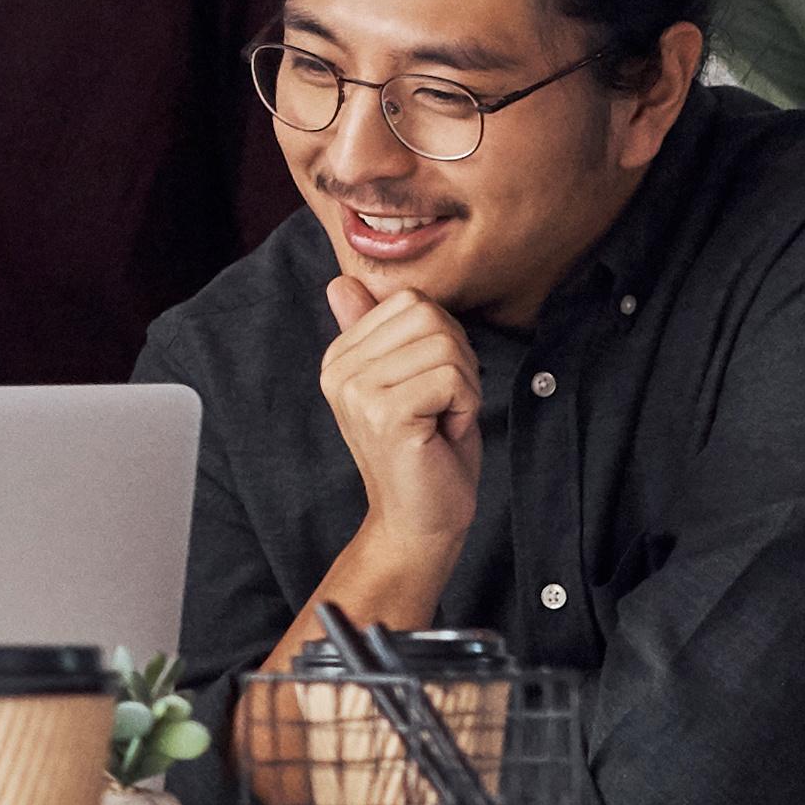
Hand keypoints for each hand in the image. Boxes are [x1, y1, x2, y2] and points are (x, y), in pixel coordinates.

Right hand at [311, 273, 484, 603]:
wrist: (419, 521)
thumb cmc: (425, 452)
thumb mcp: (405, 381)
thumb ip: (375, 331)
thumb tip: (341, 283)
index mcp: (340, 357)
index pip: (410, 302)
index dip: (442, 341)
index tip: (429, 389)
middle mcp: (339, 369)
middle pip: (429, 316)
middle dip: (457, 359)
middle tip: (441, 406)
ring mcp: (357, 391)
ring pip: (445, 345)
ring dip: (463, 386)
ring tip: (441, 421)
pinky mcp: (384, 413)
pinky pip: (452, 377)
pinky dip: (465, 406)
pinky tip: (443, 433)